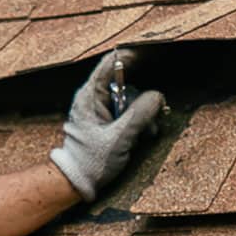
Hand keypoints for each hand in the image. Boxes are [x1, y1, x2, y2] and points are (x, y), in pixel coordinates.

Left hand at [49, 51, 164, 199]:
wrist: (78, 181)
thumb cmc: (91, 161)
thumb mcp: (119, 138)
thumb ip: (139, 114)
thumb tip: (157, 95)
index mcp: (90, 96)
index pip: (110, 65)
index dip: (131, 56)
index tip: (151, 53)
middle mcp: (95, 98)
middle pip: (126, 84)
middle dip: (143, 100)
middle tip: (155, 114)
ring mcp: (101, 110)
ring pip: (131, 100)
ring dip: (144, 114)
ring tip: (148, 132)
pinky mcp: (108, 121)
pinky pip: (129, 113)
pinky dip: (139, 122)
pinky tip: (144, 135)